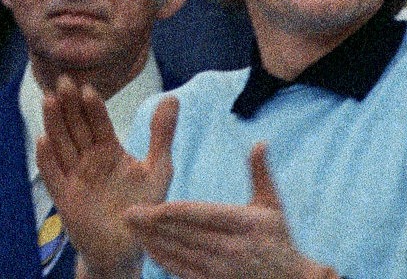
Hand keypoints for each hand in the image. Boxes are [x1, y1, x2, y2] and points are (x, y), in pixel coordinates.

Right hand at [38, 79, 175, 278]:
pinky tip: (44, 140)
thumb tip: (173, 97)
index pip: (98, 122)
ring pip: (61, 145)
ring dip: (54, 123)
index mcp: (108, 149)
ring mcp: (74, 176)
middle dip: (69, 105)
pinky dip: (47, 159)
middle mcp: (88, 159)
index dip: (92, 106)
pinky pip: (53, 175)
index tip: (87, 88)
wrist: (128, 247)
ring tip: (50, 100)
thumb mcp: (158, 168)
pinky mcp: (65, 196)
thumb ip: (161, 134)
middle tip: (63, 82)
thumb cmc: (144, 206)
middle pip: (76, 127)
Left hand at [124, 144, 336, 278]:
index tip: (151, 204)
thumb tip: (260, 142)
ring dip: (153, 241)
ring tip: (131, 228)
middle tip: (127, 213)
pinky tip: (148, 248)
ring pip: (180, 253)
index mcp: (244, 223)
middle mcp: (232, 248)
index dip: (174, 211)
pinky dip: (163, 259)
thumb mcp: (272, 206)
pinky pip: (183, 271)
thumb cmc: (279, 240)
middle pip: (185, 234)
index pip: (202, 215)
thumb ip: (261, 173)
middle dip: (153, 224)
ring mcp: (223, 270)